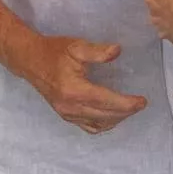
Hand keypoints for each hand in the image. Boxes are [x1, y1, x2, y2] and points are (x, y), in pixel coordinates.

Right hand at [18, 35, 147, 134]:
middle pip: (105, 116)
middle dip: (126, 112)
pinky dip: (103, 124)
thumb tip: (117, 51)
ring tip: (129, 109)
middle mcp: (70, 107)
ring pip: (98, 125)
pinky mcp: (65, 116)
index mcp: (74, 90)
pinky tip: (112, 116)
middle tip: (140, 104)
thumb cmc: (54, 51)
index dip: (127, 103)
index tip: (142, 101)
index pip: (106, 101)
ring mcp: (67, 114)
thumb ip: (98, 51)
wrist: (30, 60)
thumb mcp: (76, 46)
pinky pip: (88, 127)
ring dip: (116, 119)